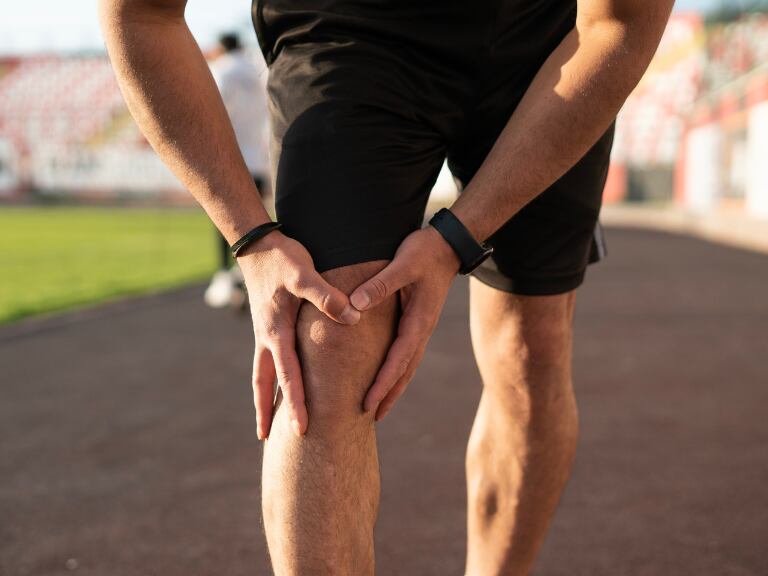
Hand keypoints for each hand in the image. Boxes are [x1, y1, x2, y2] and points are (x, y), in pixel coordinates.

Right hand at [237, 231, 360, 438]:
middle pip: (265, 383)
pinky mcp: (268, 326)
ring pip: (261, 375)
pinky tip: (275, 388)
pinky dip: (269, 380)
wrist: (257, 244)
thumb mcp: (305, 274)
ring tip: (263, 426)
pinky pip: (267, 361)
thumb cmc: (283, 258)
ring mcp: (264, 333)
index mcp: (276, 331)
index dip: (295, 402)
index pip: (288, 375)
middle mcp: (266, 338)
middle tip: (269, 441)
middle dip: (269, 411)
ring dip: (262, 400)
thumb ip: (327, 297)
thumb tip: (352, 316)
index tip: (300, 428)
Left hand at [349, 226, 460, 420]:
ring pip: (407, 365)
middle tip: (371, 417)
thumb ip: (380, 284)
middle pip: (405, 371)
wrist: (448, 245)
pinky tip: (387, 376)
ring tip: (379, 407)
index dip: (382, 383)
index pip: (398, 360)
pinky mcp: (417, 321)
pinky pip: (406, 353)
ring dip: (394, 387)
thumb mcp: (403, 263)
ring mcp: (421, 327)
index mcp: (418, 321)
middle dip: (388, 395)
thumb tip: (355, 304)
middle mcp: (422, 329)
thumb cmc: (425, 252)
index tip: (368, 403)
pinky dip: (397, 370)